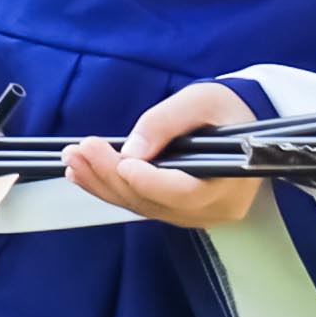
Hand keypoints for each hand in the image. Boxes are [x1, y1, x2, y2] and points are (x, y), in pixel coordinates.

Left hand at [69, 77, 267, 230]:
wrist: (241, 124)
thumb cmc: (227, 110)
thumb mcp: (201, 101)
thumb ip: (167, 122)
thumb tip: (131, 149)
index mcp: (229, 181)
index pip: (184, 192)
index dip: (149, 181)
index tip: (121, 162)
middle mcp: (213, 208)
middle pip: (153, 201)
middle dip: (111, 175)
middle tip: (80, 151)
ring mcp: (194, 215)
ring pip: (140, 206)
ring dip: (102, 183)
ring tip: (73, 160)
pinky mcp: (176, 212)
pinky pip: (140, 205)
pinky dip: (110, 189)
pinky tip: (84, 174)